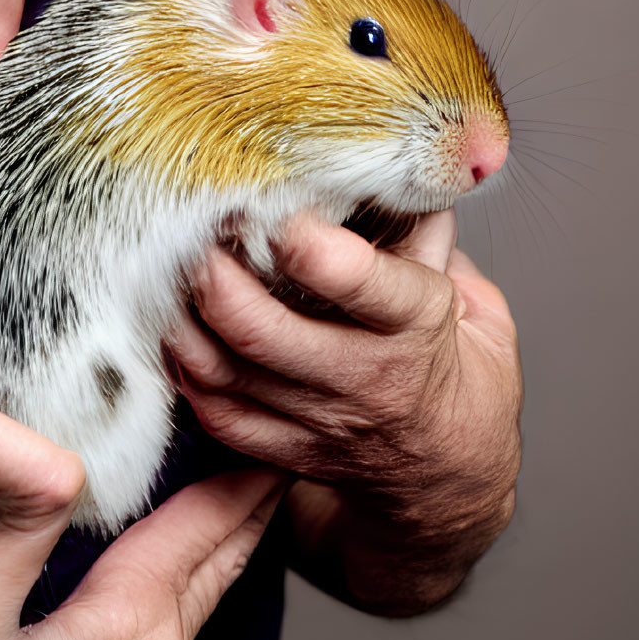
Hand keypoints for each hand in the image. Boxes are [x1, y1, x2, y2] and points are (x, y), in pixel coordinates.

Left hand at [168, 210, 521, 611]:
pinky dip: (185, 367)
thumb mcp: (470, 298)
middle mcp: (361, 379)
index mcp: (416, 327)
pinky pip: (215, 412)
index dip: (312, 246)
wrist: (452, 475)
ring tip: (168, 270)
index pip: (364, 285)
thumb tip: (383, 164)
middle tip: (193, 229)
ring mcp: (317, 421)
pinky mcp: (283, 449)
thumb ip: (425, 234)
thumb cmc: (455, 368)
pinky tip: (176, 327)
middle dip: (216, 278)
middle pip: (264, 332)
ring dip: (184, 318)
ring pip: (226, 373)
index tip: (279, 207)